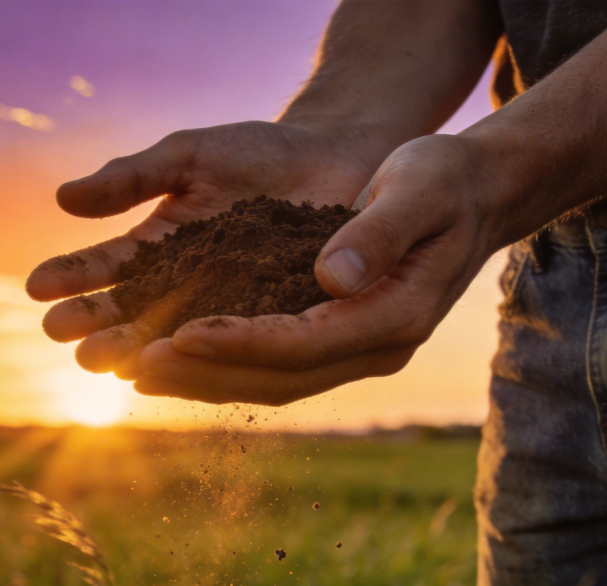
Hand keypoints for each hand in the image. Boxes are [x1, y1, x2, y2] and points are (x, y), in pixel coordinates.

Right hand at [26, 121, 378, 374]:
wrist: (332, 159)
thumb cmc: (259, 154)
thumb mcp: (190, 157)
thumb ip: (133, 178)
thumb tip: (62, 199)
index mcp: (162, 246)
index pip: (108, 268)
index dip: (72, 278)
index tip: (35, 289)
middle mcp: (188, 286)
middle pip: (134, 312)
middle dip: (97, 325)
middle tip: (62, 338)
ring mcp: (228, 307)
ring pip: (178, 335)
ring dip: (140, 348)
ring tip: (107, 361)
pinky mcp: (271, 321)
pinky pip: (236, 341)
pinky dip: (208, 356)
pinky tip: (179, 368)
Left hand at [134, 134, 500, 403]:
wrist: (471, 197)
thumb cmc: (444, 182)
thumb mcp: (419, 190)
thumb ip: (378, 234)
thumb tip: (331, 279)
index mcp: (396, 317)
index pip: (302, 343)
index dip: (239, 343)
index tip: (178, 333)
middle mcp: (376, 349)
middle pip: (278, 378)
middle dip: (206, 373)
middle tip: (135, 365)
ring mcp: (359, 352)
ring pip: (272, 383)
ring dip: (206, 380)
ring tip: (140, 372)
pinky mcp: (340, 342)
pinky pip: (277, 366)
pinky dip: (226, 367)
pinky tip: (180, 360)